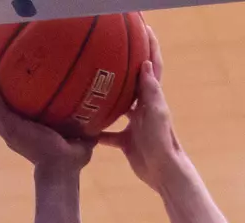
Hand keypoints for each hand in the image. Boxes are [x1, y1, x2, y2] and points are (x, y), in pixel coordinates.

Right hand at [0, 64, 94, 172]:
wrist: (61, 169)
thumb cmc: (71, 161)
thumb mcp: (79, 141)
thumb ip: (85, 131)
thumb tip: (101, 123)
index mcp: (24, 134)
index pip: (10, 117)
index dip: (3, 106)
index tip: (0, 95)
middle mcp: (12, 132)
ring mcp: (8, 129)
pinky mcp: (9, 125)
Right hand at [96, 30, 180, 190]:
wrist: (163, 172)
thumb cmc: (162, 142)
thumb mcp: (156, 114)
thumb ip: (151, 91)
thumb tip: (146, 64)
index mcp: (152, 98)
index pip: (151, 67)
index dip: (150, 47)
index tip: (144, 28)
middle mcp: (143, 108)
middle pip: (131, 83)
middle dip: (124, 66)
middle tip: (110, 49)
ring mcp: (134, 125)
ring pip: (117, 107)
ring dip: (105, 98)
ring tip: (87, 85)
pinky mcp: (126, 141)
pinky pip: (108, 133)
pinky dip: (96, 130)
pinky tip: (81, 127)